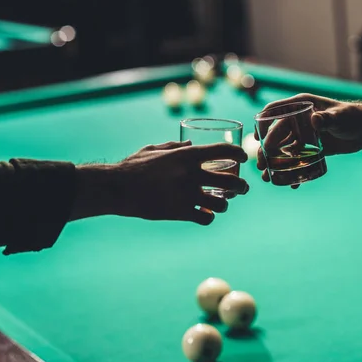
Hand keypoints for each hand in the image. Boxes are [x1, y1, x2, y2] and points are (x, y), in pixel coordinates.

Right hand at [71, 141, 249, 224]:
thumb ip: (174, 146)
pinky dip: (208, 218)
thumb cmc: (133, 166)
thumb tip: (190, 142)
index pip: (223, 151)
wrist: (117, 187)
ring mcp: (187, 194)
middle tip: (243, 189)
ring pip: (222, 203)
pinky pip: (205, 218)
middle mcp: (191, 174)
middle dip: (242, 186)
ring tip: (221, 204)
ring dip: (224, 204)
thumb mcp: (154, 150)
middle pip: (231, 181)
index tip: (243, 158)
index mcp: (187, 155)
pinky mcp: (179, 212)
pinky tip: (205, 216)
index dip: (238, 153)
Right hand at [254, 94, 361, 184]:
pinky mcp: (309, 148)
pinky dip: (292, 171)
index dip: (263, 124)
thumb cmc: (354, 116)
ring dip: (274, 164)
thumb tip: (315, 120)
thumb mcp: (340, 117)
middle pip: (274, 135)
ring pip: (282, 150)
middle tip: (261, 166)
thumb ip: (328, 118)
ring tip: (268, 178)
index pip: (274, 112)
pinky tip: (291, 183)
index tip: (258, 139)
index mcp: (300, 107)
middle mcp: (297, 120)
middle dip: (265, 151)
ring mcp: (302, 135)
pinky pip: (295, 160)